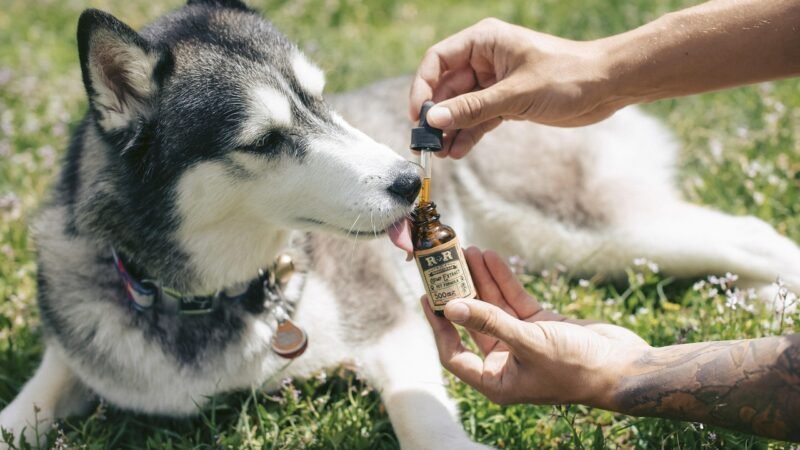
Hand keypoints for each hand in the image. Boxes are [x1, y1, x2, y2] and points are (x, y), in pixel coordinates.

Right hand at [409, 18, 619, 158]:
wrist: (607, 86)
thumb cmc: (568, 75)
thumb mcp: (515, 93)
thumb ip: (472, 108)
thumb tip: (434, 120)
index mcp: (485, 41)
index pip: (438, 60)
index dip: (423, 87)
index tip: (418, 115)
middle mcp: (485, 59)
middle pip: (446, 87)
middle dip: (436, 115)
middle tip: (425, 143)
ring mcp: (495, 82)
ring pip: (461, 106)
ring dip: (450, 129)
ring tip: (440, 154)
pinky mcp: (507, 102)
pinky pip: (479, 118)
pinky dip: (469, 134)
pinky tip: (458, 152)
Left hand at [422, 247, 649, 406]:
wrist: (623, 366)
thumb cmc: (577, 367)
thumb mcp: (529, 343)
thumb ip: (490, 322)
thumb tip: (452, 307)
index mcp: (497, 381)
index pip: (454, 354)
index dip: (439, 326)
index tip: (429, 298)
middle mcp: (505, 362)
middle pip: (472, 323)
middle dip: (460, 293)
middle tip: (445, 266)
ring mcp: (522, 342)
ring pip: (493, 307)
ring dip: (481, 280)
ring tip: (468, 251)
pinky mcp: (540, 325)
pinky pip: (514, 300)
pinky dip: (503, 280)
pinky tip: (491, 258)